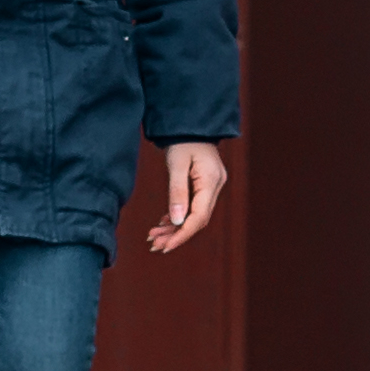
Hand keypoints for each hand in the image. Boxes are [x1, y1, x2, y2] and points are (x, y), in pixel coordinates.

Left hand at [145, 140, 228, 254]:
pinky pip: (193, 207)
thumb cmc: (183, 140)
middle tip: (154, 245)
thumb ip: (177, 192)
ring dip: (175, 228)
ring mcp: (212, 187)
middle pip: (197, 220)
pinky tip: (164, 224)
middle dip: (176, 235)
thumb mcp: (176, 164)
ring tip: (154, 237)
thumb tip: (176, 222)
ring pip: (194, 216)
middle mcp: (215, 187)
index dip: (183, 234)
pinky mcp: (204, 186)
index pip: (199, 217)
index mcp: (211, 182)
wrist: (190, 124)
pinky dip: (178, 217)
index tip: (166, 246)